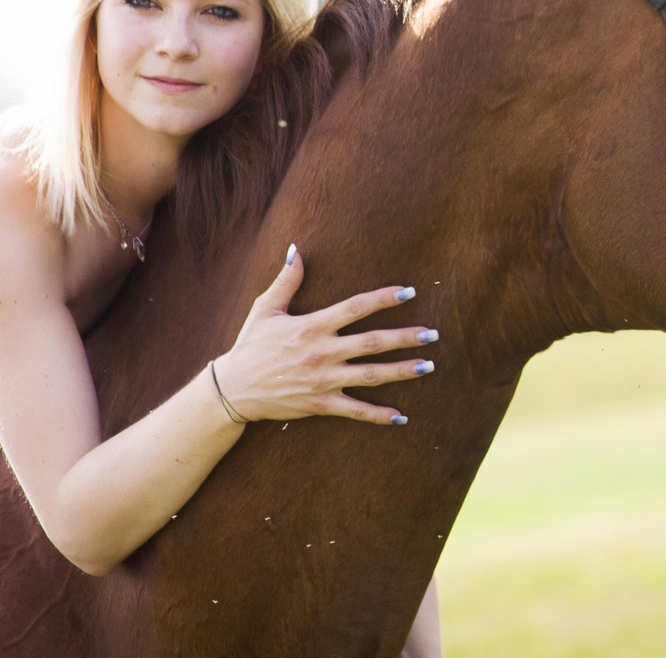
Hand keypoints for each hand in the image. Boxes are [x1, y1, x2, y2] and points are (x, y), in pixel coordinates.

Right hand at [212, 246, 436, 425]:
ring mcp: (323, 380)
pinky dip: (378, 415)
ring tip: (428, 365)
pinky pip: (355, 411)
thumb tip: (296, 250)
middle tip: (432, 334)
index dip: (384, 298)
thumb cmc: (250, 345)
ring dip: (401, 371)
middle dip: (405, 338)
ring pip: (370, 375)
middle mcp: (321, 352)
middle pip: (372, 342)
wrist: (233, 389)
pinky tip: (401, 416)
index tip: (409, 292)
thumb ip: (286, 280)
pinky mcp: (320, 403)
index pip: (356, 307)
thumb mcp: (265, 308)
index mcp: (311, 325)